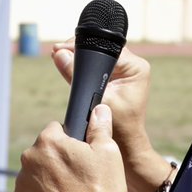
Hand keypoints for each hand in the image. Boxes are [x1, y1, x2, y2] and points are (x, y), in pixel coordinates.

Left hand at [12, 105, 126, 191]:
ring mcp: (22, 184)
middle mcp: (28, 160)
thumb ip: (100, 127)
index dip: (70, 140)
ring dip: (48, 179)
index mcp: (48, 142)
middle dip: (57, 160)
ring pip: (36, 174)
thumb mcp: (108, 153)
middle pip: (43, 152)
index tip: (80, 154)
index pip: (56, 129)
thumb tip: (99, 109)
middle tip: (77, 177)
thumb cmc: (101, 191)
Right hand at [51, 43, 171, 191]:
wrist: (126, 146)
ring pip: (97, 56)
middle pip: (101, 49)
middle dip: (78, 50)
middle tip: (56, 51)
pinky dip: (83, 67)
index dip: (82, 46)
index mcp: (135, 68)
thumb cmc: (119, 128)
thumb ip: (77, 76)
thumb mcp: (97, 100)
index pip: (106, 47)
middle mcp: (132, 66)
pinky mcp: (115, 78)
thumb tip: (59, 54)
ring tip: (58, 56)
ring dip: (79, 57)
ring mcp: (124, 71)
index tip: (61, 47)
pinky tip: (67, 64)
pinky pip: (97, 66)